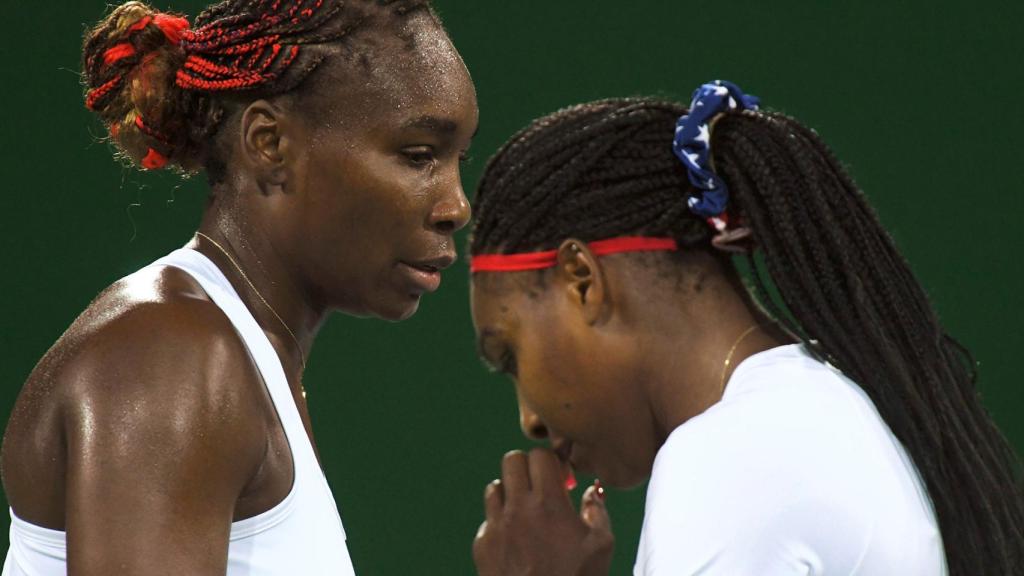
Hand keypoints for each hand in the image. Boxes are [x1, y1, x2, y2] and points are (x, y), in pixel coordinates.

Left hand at [473, 449, 613, 575]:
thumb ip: (597, 511)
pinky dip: (500, 522)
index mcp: (548, 504)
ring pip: (494, 487)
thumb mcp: (601, 546)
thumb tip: (591, 493)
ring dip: (511, 492)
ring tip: (527, 512)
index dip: (552, 462)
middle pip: (511, 460)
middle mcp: (518, 509)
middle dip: (528, 468)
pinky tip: (516, 540)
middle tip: (541, 487)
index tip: (561, 479)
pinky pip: (487, 519)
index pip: (540, 455)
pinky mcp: (482, 545)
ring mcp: (496, 526)